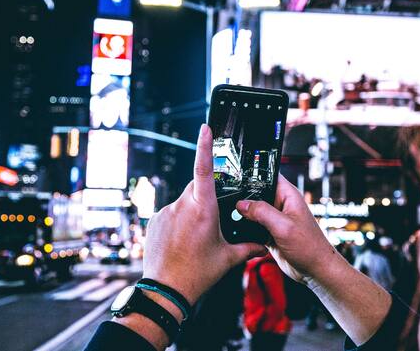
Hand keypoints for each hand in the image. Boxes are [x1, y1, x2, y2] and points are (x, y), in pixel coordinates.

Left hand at [142, 124, 265, 304]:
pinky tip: (182, 242)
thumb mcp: (228, 259)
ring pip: (184, 201)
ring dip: (192, 212)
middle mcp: (182, 206)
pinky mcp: (155, 220)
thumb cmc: (197, 274)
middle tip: (214, 219)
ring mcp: (165, 212)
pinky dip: (179, 221)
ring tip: (196, 239)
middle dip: (207, 195)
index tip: (206, 128)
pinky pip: (171, 213)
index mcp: (203, 209)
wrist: (166, 290)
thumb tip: (264, 244)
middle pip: (197, 186)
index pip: (205, 169)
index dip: (205, 146)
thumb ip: (249, 247)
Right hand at [236, 176, 339, 284]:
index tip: (236, 180)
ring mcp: (275, 219)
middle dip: (244, 198)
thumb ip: (262, 212)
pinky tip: (238, 231)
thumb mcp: (284, 226)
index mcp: (288, 195)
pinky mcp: (270, 232)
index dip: (253, 176)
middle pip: (256, 193)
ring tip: (231, 218)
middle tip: (229, 204)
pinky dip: (246, 229)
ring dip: (244, 215)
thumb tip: (242, 204)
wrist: (315, 270)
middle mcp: (281, 205)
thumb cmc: (310, 247)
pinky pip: (253, 226)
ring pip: (253, 211)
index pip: (268, 176)